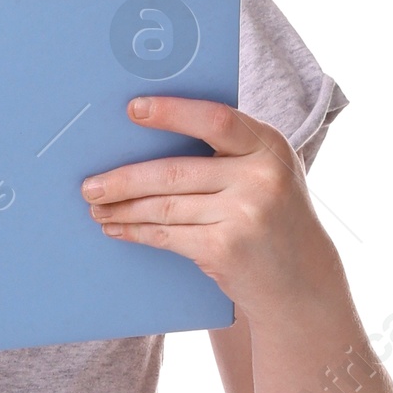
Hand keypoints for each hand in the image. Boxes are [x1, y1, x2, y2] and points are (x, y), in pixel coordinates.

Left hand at [81, 97, 331, 319]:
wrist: (302, 282)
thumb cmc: (274, 219)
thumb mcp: (268, 173)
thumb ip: (230, 152)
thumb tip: (153, 135)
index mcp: (270, 146)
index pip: (215, 120)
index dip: (172, 113)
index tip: (133, 110)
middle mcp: (260, 177)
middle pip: (175, 171)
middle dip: (125, 178)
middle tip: (90, 184)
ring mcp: (244, 214)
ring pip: (165, 206)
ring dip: (123, 208)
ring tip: (96, 207)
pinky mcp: (225, 248)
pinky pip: (167, 235)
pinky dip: (136, 231)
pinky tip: (117, 228)